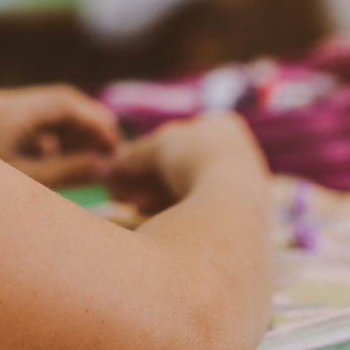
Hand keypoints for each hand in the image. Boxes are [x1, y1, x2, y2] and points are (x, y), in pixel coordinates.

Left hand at [0, 85, 121, 186]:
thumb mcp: (29, 188)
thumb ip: (70, 172)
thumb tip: (108, 165)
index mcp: (4, 112)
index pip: (63, 103)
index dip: (96, 122)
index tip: (117, 145)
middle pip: (57, 103)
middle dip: (88, 126)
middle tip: (114, 152)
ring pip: (46, 114)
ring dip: (73, 134)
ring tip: (97, 160)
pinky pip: (31, 126)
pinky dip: (54, 141)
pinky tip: (69, 163)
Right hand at [105, 112, 266, 217]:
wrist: (231, 209)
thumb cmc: (195, 161)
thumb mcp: (157, 147)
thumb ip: (135, 154)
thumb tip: (111, 166)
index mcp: (222, 128)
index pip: (174, 138)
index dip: (143, 154)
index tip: (119, 171)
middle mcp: (236, 156)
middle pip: (178, 167)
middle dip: (146, 180)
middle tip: (117, 193)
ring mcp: (238, 190)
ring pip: (185, 193)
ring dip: (153, 198)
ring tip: (129, 207)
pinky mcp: (234, 221)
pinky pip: (194, 215)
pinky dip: (168, 215)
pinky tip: (147, 221)